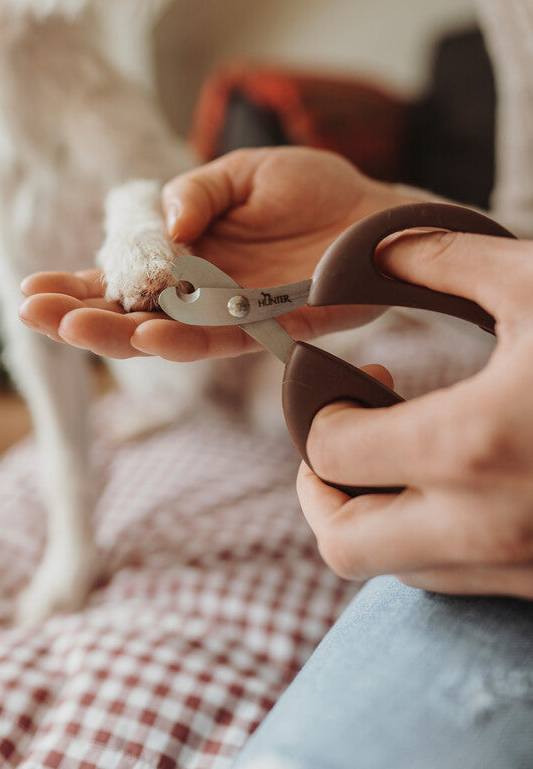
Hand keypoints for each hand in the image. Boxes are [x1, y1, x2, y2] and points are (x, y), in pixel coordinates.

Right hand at [19, 147, 413, 358]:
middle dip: (81, 315)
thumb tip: (166, 223)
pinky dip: (184, 337)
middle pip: (131, 313)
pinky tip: (147, 332)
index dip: (79, 284)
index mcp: (186, 256)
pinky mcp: (272, 328)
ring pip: (165, 334)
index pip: (121, 277)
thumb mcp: (243, 172)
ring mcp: (233, 313)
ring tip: (72, 326)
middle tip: (32, 312)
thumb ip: (198, 191)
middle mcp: (201, 293)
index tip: (31, 287)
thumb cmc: (310, 190)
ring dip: (118, 333)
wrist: (376, 212)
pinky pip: (222, 338)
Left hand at [298, 230, 532, 599]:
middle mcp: (487, 525)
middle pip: (344, 543)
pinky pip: (460, 580)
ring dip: (377, 515)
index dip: (317, 412)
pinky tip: (460, 478)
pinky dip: (432, 538)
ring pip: (399, 570)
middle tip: (342, 433)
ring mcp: (523, 567)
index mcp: (471, 445)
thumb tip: (383, 249)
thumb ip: (447, 259)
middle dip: (323, 490)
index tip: (342, 379)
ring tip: (400, 449)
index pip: (333, 455)